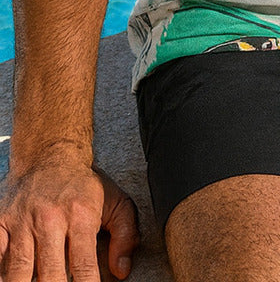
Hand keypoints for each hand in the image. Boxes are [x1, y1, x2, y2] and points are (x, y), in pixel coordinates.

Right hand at [0, 155, 138, 281]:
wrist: (49, 153)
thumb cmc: (83, 184)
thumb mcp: (116, 201)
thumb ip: (125, 235)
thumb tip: (121, 271)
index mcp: (80, 216)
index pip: (83, 265)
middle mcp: (50, 220)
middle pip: (49, 274)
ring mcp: (22, 222)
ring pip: (18, 271)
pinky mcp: (1, 221)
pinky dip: (2, 269)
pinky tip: (10, 277)